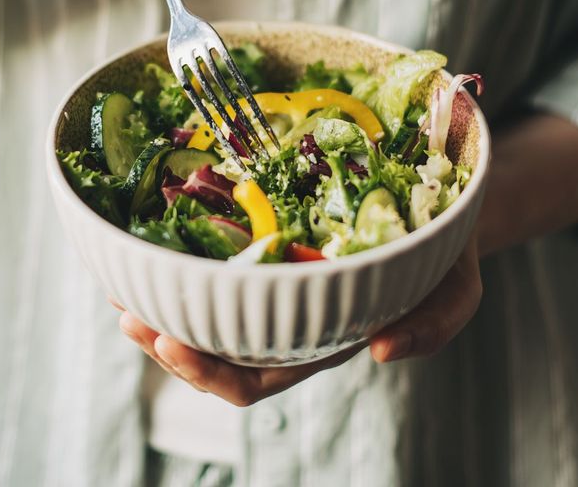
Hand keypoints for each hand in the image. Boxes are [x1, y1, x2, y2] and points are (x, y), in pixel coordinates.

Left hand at [115, 234, 481, 406]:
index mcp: (323, 337)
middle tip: (128, 317)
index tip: (169, 342)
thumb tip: (384, 353)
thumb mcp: (458, 289)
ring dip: (159, 301)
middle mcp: (287, 316)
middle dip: (166, 340)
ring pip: (205, 308)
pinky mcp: (264, 240)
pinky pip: (212, 259)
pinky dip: (176, 257)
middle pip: (214, 349)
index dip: (209, 372)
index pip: (257, 375)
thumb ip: (435, 325)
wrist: (442, 202)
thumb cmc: (446, 253)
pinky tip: (145, 242)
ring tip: (120, 285)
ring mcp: (272, 280)